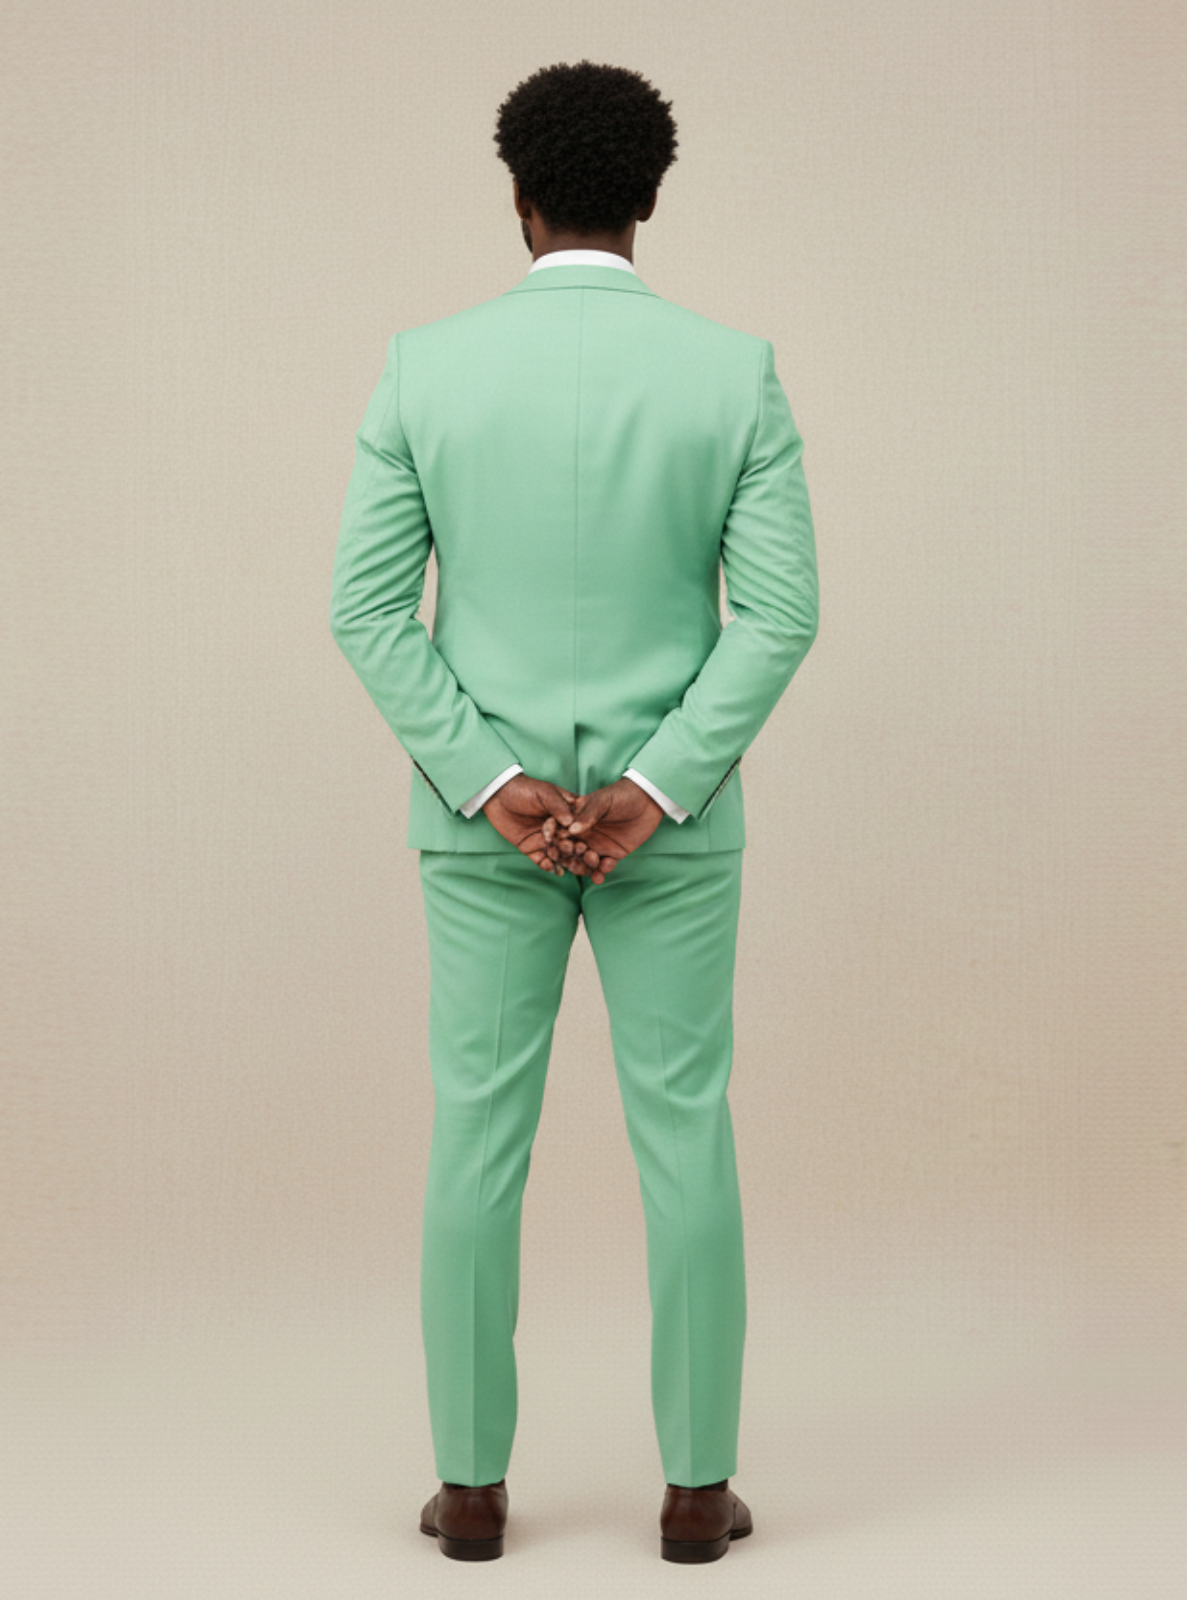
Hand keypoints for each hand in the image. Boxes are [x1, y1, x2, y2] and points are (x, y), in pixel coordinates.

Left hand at [481, 772, 619, 883]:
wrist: (497, 795)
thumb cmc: (525, 789)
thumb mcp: (545, 793)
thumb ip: (558, 807)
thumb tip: (571, 822)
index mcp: (565, 814)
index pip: (578, 827)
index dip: (584, 835)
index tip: (589, 843)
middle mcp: (558, 829)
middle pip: (570, 843)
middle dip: (576, 852)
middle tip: (582, 859)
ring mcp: (545, 839)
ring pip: (558, 854)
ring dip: (565, 861)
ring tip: (571, 868)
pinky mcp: (531, 848)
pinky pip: (541, 860)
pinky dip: (548, 866)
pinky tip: (555, 870)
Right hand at [556, 776, 665, 867]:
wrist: (648, 801)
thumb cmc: (621, 795)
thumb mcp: (602, 801)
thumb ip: (587, 815)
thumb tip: (571, 830)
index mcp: (576, 820)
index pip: (562, 833)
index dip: (559, 840)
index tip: (561, 844)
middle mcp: (584, 835)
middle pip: (572, 851)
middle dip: (572, 857)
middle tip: (578, 856)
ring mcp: (598, 846)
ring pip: (586, 862)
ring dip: (587, 866)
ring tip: (595, 861)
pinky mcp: (613, 854)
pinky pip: (604, 866)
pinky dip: (603, 870)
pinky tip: (606, 866)